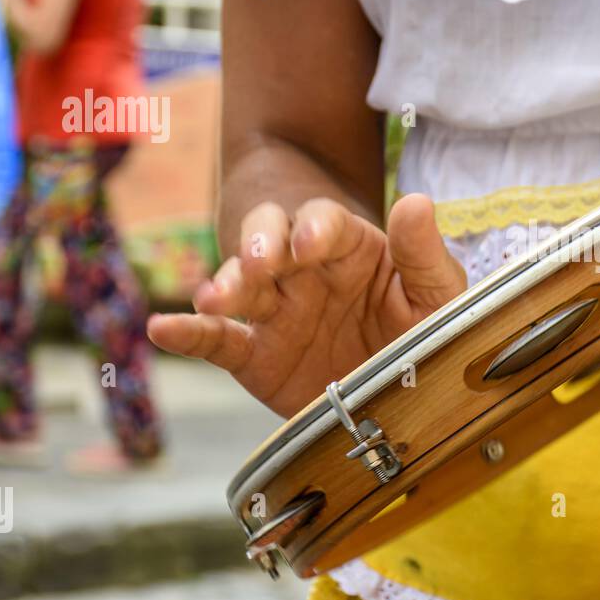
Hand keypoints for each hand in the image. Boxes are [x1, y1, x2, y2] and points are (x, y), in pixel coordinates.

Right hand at [147, 194, 466, 417]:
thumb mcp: (436, 296)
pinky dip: (187, 333)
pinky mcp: (255, 354)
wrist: (405, 397)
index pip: (324, 223)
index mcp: (348, 248)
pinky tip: (163, 329)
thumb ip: (424, 253)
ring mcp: (275, 311)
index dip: (315, 228)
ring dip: (225, 285)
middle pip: (269, 240)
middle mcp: (304, 271)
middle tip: (260, 263)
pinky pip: (216, 340)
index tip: (312, 243)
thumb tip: (417, 202)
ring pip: (240, 285)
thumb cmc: (423, 330)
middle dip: (259, 246)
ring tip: (216, 298)